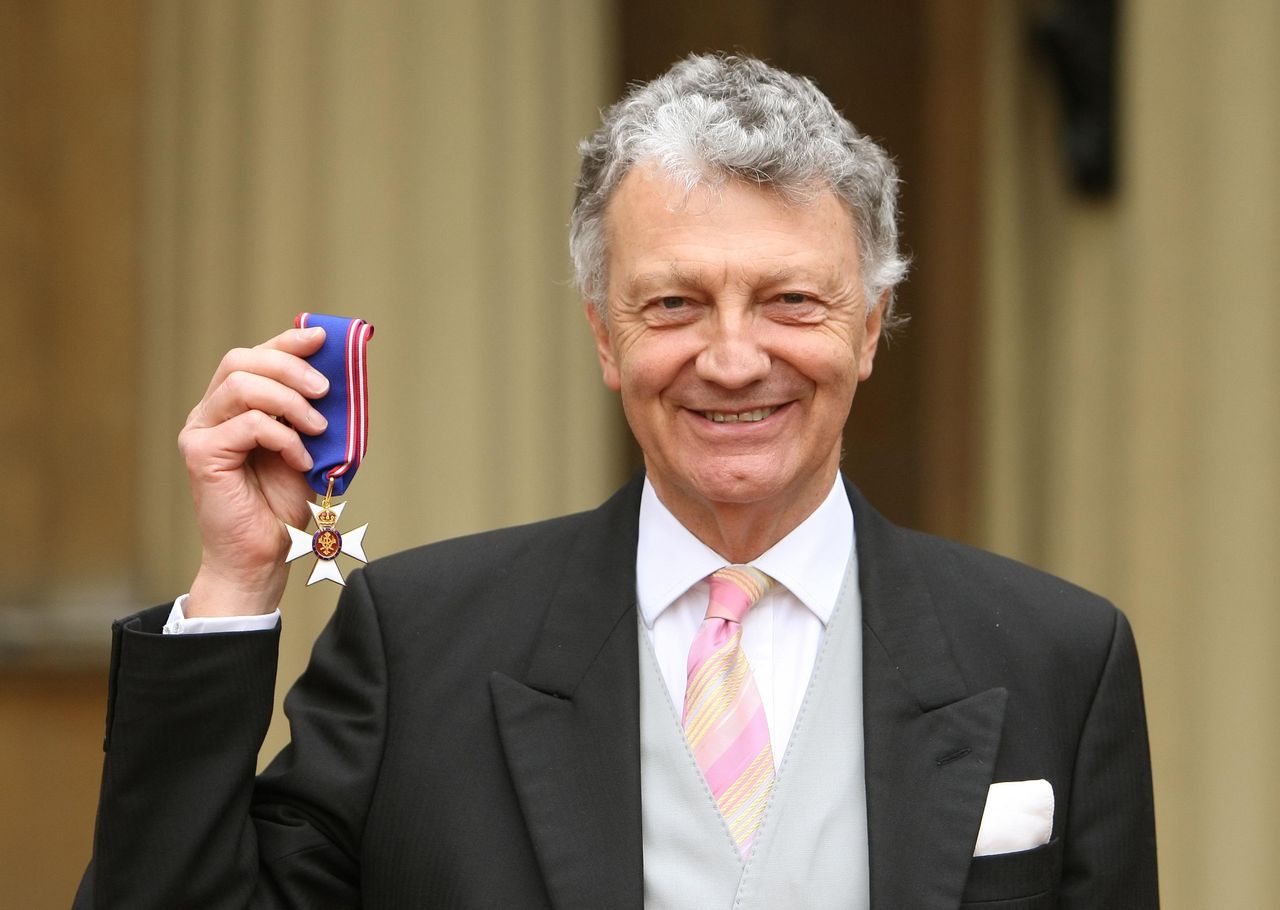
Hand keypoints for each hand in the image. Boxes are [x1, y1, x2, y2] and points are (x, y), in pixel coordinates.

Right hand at [178, 327, 330, 615]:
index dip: (287, 342)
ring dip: (290, 401)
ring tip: (316, 428)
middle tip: (325, 390)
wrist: (263, 556)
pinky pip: (248, 425)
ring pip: (241, 386)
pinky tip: (301, 460)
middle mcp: (210, 414)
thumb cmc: (282, 504)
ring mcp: (200, 432)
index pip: (253, 357)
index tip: (322, 340)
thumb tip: (336, 374)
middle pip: (241, 360)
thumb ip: (311, 411)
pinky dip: (284, 438)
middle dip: (289, 367)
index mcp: (232, 407)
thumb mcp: (306, 446)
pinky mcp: (201, 454)